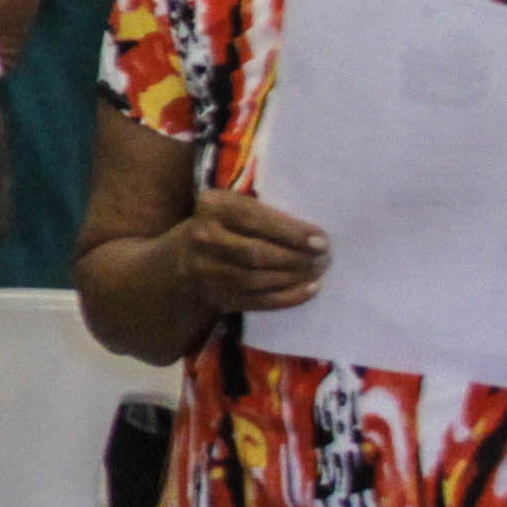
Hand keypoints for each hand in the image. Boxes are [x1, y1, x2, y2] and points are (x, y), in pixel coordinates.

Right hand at [178, 184, 330, 315]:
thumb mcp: (235, 206)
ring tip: (318, 271)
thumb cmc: (225, 224)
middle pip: (255, 253)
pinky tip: (310, 289)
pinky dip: (288, 297)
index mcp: (212, 207)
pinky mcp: (217, 296)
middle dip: (295, 258)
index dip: (289, 232)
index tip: (321, 240)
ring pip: (257, 279)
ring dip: (294, 277)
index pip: (253, 220)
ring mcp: (206, 271)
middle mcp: (203, 238)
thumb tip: (314, 234)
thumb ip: (265, 213)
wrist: (183, 257)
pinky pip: (257, 301)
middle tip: (324, 258)